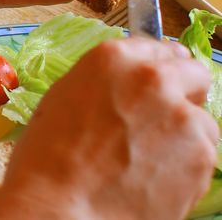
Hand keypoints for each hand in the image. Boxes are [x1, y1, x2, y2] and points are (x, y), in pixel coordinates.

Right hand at [0, 38, 216, 218]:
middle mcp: (154, 79)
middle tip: (163, 121)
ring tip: (150, 162)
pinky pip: (205, 156)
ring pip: (203, 121)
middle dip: (184, 94)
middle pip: (194, 74)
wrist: (62, 208)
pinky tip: (155, 181)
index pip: (158, 49)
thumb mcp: (65, 100)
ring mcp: (183, 117)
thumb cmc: (47, 160)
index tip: (156, 86)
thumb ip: (105, 84)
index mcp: (113, 59)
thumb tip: (128, 88)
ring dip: (186, 136)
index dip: (158, 70)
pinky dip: (187, 168)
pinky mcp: (203, 156)